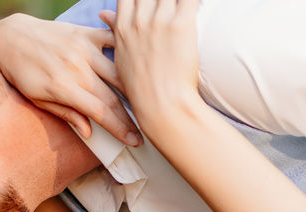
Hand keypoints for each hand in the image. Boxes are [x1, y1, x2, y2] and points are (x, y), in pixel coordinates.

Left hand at [0, 13, 139, 146]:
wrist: (11, 37)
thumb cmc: (21, 73)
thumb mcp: (37, 99)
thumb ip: (65, 114)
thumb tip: (89, 133)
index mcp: (64, 87)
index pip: (100, 112)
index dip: (119, 128)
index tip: (134, 141)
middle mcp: (77, 67)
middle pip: (113, 96)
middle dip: (131, 117)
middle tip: (145, 130)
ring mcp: (83, 48)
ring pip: (118, 71)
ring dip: (135, 89)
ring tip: (148, 103)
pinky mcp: (86, 33)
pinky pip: (113, 41)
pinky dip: (127, 52)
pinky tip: (139, 64)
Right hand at [102, 0, 202, 137]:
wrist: (161, 106)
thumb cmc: (141, 89)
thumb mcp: (119, 60)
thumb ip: (114, 31)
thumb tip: (104, 14)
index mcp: (123, 28)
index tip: (147, 4)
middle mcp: (139, 21)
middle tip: (166, 8)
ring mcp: (159, 21)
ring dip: (176, 1)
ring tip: (181, 9)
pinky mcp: (181, 24)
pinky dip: (194, 0)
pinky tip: (202, 3)